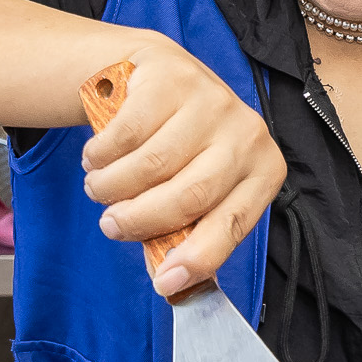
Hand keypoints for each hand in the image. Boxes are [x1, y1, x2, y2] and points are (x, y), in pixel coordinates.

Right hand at [80, 41, 286, 295]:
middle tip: (111, 226)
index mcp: (263, 169)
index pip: (233, 223)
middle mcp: (247, 133)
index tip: (165, 283)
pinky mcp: (173, 78)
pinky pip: (125, 134)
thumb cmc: (181, 146)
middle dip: (140, 221)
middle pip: (190, 196)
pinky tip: (98, 156)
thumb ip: (184, 234)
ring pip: (151, 166)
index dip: (198, 258)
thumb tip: (170, 284)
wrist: (159, 77)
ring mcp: (212, 101)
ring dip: (112, 187)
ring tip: (100, 188)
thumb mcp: (192, 188)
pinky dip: (100, 156)